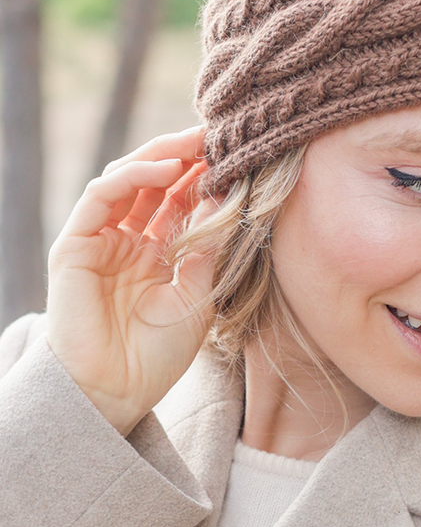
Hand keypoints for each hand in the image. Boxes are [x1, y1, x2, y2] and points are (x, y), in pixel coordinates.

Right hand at [47, 128, 217, 434]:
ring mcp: (99, 241)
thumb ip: (209, 249)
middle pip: (155, 184)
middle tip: (218, 135)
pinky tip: (166, 171)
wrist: (116, 392)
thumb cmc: (158, 355)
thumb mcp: (198, 296)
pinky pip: (101, 197)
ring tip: (196, 144)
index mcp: (156, 255)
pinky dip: (132, 178)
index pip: (179, 202)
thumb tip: (231, 199)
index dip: (205, 178)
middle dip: (185, 157)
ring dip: (161, 158)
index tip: (238, 156)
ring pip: (127, 181)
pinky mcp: (75, 245)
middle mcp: (127, 242)